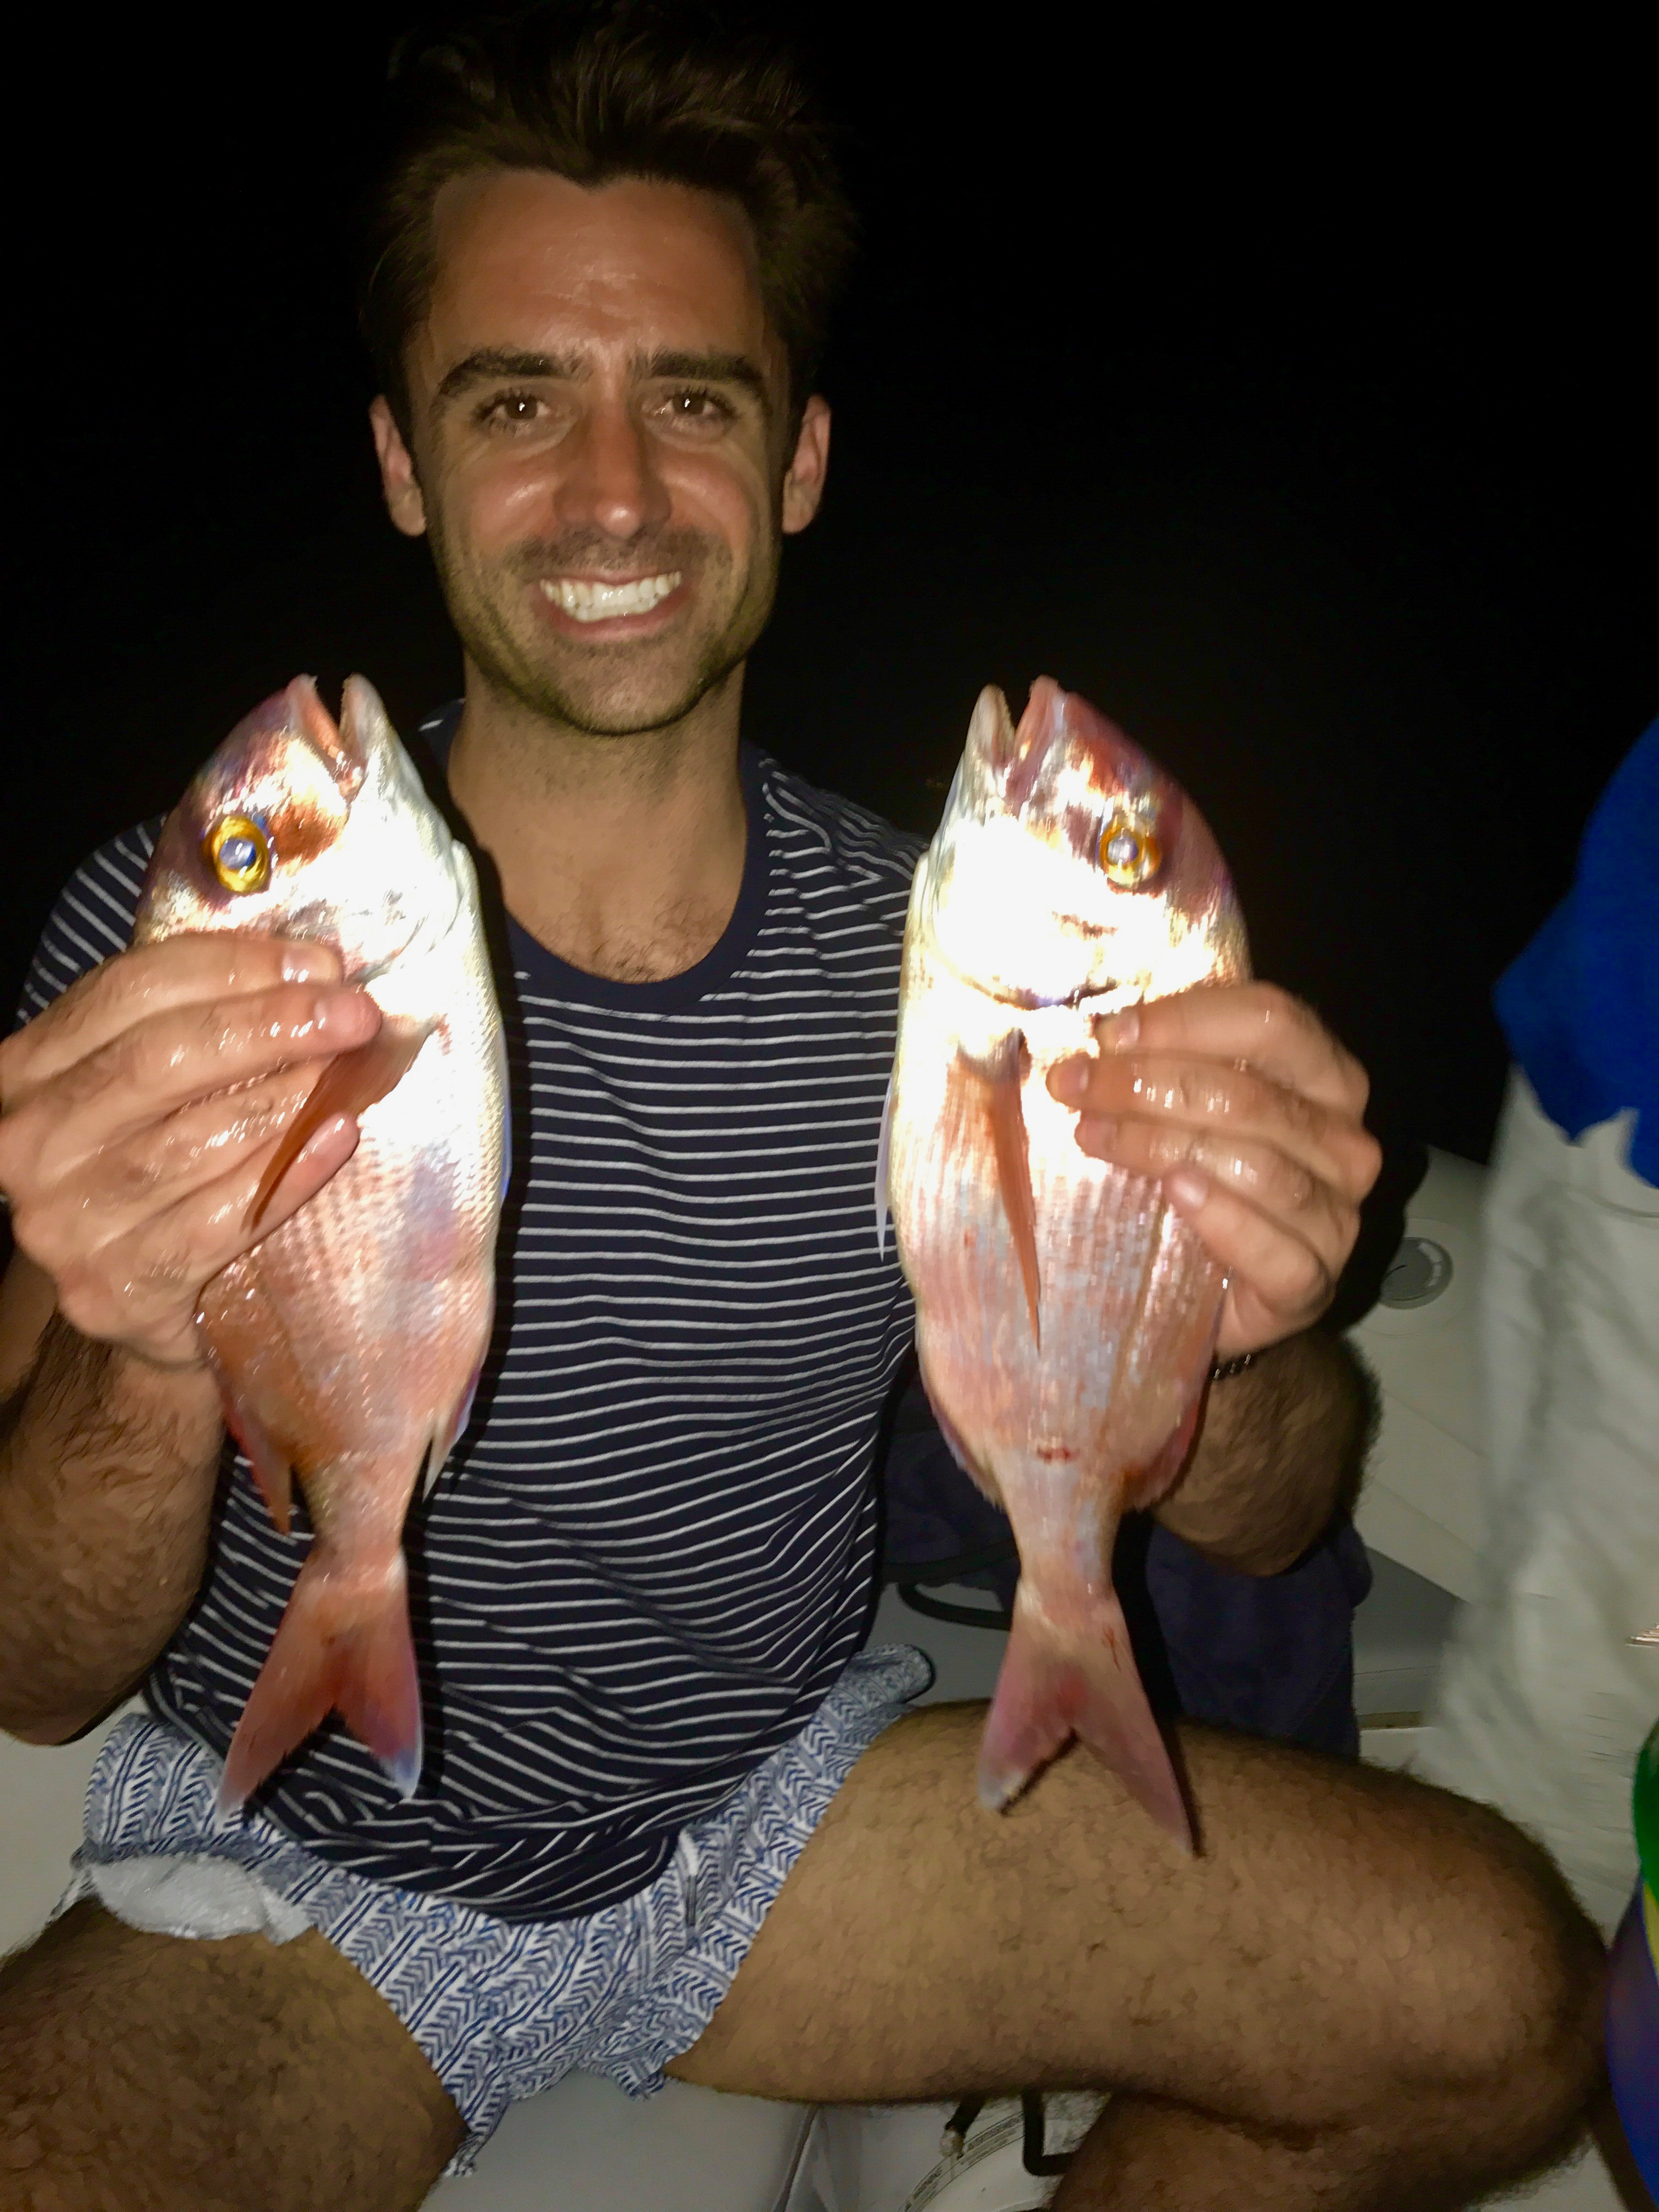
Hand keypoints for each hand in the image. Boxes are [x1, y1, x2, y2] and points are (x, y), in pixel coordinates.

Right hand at [0, 936, 379, 1369]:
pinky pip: (219, 1219)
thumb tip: (316, 970)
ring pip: (189, 1141)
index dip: (231, 967)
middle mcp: (31, 1142)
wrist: (134, 1301)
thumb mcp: (156, 1089)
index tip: (320, 964)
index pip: (128, 992)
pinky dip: (289, 1174)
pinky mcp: (113, 1288)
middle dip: (267, 1027)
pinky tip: (338, 1138)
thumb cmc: (156, 1167)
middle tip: (353, 1014)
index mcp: (31, 1070)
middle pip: (157, 1060)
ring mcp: (64, 1221)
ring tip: (347, 1073)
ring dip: (283, 1099)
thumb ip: (204, 1023)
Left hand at [1047, 983, 1380, 1358]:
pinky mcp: (1313, 1282)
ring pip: (1257, 1164)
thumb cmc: (1193, 1185)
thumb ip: (1166, 1065)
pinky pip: (1276, 1248)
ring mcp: (1337, 1216)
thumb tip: (1100, 1033)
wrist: (1207, 1297)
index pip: (1273, 1022)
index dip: (1186, 1020)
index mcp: (1326, 1078)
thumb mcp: (1185, 1112)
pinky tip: (1175, 1193)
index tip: (1108, 1035)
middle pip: (1252, 1095)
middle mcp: (1345, 1142)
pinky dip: (1223, 1217)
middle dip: (1149, 1083)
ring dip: (1161, 1143)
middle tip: (1074, 1086)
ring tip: (1093, 1136)